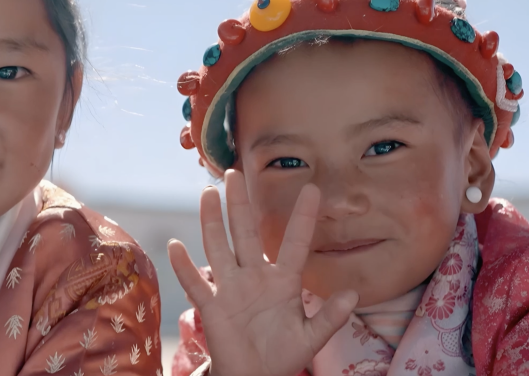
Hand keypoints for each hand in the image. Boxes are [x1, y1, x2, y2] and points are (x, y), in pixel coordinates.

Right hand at [168, 170, 357, 375]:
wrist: (254, 375)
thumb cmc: (282, 354)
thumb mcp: (312, 337)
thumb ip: (330, 317)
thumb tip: (352, 294)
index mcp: (283, 281)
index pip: (295, 243)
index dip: (303, 218)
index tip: (313, 188)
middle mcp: (254, 277)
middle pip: (245, 234)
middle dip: (239, 204)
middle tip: (234, 173)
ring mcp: (231, 289)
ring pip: (219, 248)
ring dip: (212, 222)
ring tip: (207, 194)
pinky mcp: (213, 307)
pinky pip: (196, 284)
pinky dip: (185, 267)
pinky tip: (176, 246)